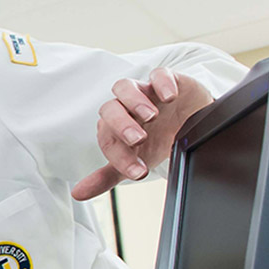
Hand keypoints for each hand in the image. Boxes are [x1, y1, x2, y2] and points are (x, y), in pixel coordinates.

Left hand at [73, 68, 215, 200]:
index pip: (107, 140)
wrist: (190, 122)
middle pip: (111, 109)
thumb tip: (78, 194)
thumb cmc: (156, 140)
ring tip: (151, 116)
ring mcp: (144, 92)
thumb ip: (106, 177)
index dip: (120, 156)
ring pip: (126, 87)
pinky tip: (170, 96)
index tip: (139, 172)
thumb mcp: (134, 162)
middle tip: (139, 139)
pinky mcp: (165, 80)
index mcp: (113, 128)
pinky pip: (159, 74)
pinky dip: (162, 82)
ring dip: (136, 101)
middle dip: (122, 124)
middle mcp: (124, 108)